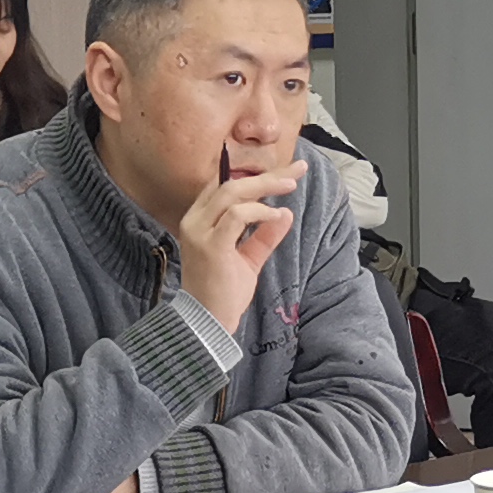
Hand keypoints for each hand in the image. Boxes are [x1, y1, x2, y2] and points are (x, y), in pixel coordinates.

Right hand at [174, 153, 302, 330]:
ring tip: (291, 188)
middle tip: (296, 170)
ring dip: (266, 187)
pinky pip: (237, 216)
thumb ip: (264, 236)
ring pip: (233, 194)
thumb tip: (286, 213)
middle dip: (267, 175)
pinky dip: (259, 212)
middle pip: (231, 184)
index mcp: (200, 219)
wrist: (208, 322)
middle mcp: (195, 220)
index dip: (254, 175)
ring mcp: (200, 232)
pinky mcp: (211, 246)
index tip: (286, 173)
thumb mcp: (249, 258)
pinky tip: (276, 215)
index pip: (224, 185)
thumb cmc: (224, 291)